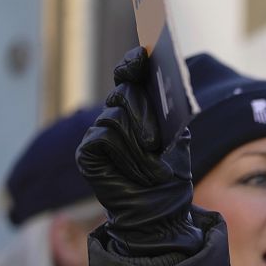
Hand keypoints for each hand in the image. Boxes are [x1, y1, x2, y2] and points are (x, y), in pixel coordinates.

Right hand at [76, 48, 200, 255]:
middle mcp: (115, 117)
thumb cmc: (170, 178)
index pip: (130, 76)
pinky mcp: (87, 152)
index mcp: (138, 110)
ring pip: (115, 117)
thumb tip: (162, 82)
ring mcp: (99, 134)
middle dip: (143, 115)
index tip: (146, 52)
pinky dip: (125, 155)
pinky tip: (135, 171)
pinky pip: (104, 138)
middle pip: (124, 94)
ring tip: (151, 167)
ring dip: (139, 145)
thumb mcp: (178, 141)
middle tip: (155, 143)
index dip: (134, 62)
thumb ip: (168, 112)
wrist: (160, 213)